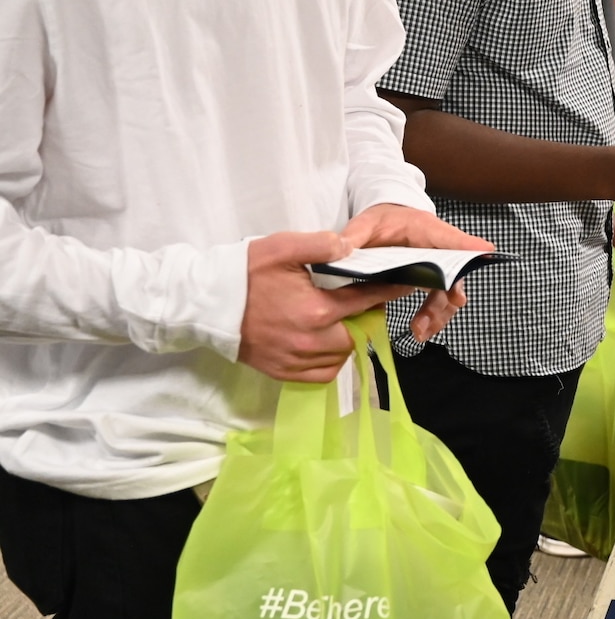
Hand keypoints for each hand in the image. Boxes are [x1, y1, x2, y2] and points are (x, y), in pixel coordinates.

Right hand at [239, 231, 420, 381]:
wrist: (205, 304)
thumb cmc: (245, 273)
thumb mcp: (283, 248)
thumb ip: (321, 245)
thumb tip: (351, 246)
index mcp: (316, 310)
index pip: (366, 301)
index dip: (388, 291)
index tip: (405, 283)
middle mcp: (311, 341)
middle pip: (358, 332)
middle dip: (364, 316)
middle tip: (357, 301)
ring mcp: (296, 360)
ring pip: (342, 355)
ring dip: (347, 338)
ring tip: (339, 320)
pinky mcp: (283, 372)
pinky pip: (322, 374)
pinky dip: (330, 360)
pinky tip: (324, 342)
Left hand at [339, 203, 483, 343]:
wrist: (387, 222)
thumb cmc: (382, 219)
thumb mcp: (366, 223)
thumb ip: (354, 236)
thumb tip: (341, 249)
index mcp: (424, 229)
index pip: (448, 236)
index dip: (467, 244)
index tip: (486, 250)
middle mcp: (438, 249)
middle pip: (453, 272)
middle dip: (448, 295)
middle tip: (438, 311)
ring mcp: (437, 266)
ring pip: (448, 291)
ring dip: (439, 313)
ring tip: (420, 331)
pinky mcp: (430, 280)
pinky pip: (438, 299)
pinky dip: (432, 316)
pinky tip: (420, 330)